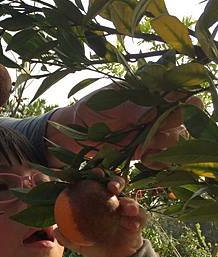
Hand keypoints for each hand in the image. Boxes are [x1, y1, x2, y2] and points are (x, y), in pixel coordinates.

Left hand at [47, 89, 202, 168]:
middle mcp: (156, 113)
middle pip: (184, 120)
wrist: (72, 132)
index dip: (184, 103)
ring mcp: (151, 133)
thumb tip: (155, 109)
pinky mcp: (143, 152)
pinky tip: (145, 159)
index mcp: (151, 94)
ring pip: (176, 141)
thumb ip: (132, 104)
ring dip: (166, 145)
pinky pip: (162, 160)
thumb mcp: (108, 99)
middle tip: (155, 129)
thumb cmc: (89, 108)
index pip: (182, 95)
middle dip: (173, 125)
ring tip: (145, 147)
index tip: (172, 109)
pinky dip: (159, 161)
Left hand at [54, 175, 146, 256]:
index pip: (96, 183)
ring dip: (130, 201)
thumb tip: (55, 230)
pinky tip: (132, 225)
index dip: (95, 175)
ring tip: (126, 207)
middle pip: (117, 184)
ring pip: (131, 200)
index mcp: (98, 199)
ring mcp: (127, 209)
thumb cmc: (92, 244)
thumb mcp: (77, 242)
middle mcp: (114, 200)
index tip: (94, 173)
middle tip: (111, 187)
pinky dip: (137, 218)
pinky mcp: (138, 220)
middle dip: (116, 181)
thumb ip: (66, 236)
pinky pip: (140, 217)